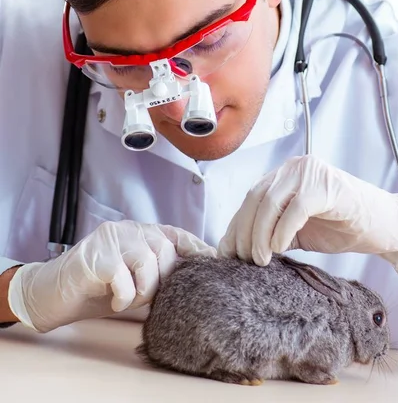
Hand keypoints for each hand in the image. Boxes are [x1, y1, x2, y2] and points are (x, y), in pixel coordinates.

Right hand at [8, 220, 215, 332]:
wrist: (51, 293)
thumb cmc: (98, 287)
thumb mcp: (135, 276)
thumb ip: (159, 270)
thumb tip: (194, 277)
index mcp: (140, 232)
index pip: (176, 234)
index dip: (197, 246)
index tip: (214, 259)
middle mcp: (128, 229)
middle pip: (165, 250)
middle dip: (163, 279)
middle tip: (147, 296)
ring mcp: (111, 239)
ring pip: (148, 262)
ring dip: (144, 290)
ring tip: (128, 299)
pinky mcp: (95, 257)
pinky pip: (124, 278)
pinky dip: (124, 296)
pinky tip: (114, 300)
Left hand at [218, 155, 397, 272]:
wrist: (385, 225)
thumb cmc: (343, 226)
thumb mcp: (299, 230)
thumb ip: (272, 231)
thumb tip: (237, 248)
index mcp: (286, 174)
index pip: (252, 197)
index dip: (236, 226)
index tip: (227, 253)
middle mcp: (295, 167)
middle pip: (256, 198)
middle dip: (244, 232)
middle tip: (242, 261)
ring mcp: (311, 173)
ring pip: (270, 202)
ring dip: (259, 234)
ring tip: (260, 260)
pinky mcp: (326, 186)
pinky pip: (295, 209)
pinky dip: (282, 231)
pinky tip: (278, 250)